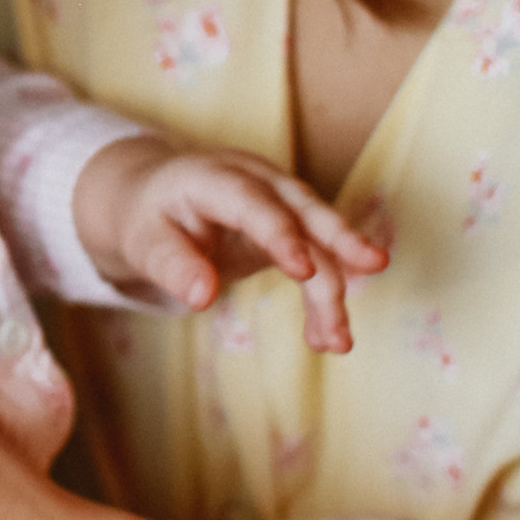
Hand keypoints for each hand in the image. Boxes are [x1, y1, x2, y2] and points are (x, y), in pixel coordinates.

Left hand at [72, 136, 388, 353]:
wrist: (154, 199)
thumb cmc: (148, 220)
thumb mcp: (144, 242)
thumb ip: (172, 266)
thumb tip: (202, 298)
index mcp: (212, 177)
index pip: (251, 201)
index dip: (280, 233)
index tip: (304, 271)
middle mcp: (254, 181)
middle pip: (303, 208)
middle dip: (340, 237)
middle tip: (375, 265)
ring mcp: (277, 201)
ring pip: (318, 239)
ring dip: (333, 288)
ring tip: (337, 342)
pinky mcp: (289, 227)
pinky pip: (317, 259)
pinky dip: (322, 297)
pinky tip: (326, 338)